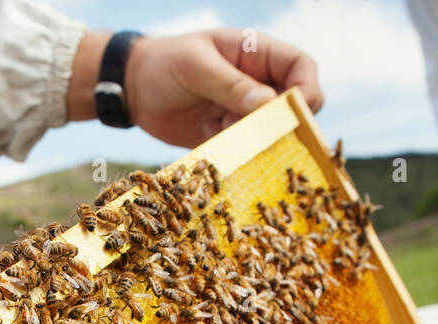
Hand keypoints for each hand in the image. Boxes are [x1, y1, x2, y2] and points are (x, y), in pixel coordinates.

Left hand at [69, 30, 321, 146]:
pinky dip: (240, 156)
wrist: (131, 89)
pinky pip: (246, 151)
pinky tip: (220, 153)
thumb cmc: (163, 64)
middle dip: (287, 123)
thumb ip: (230, 84)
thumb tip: (268, 103)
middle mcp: (256, 83)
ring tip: (233, 143)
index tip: (296, 110)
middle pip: (293, 106)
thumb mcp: (195, 67)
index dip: (306, 89)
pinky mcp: (227, 136)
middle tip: (266, 136)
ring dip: (261, 144)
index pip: (300, 67)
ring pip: (272, 133)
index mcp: (256, 54)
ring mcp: (243, 112)